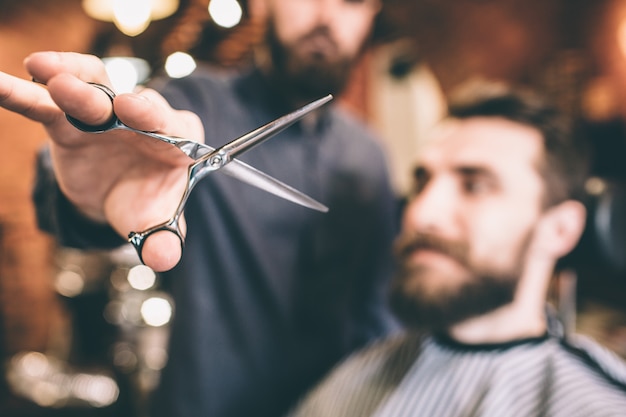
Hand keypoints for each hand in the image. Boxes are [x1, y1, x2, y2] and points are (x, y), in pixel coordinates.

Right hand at [0, 51, 203, 270]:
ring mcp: (105, 114)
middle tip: (83, 93)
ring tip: (43, 71)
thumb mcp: (156, 223)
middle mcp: (142, 118)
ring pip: (91, 88)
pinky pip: (44, 104)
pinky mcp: (69, 120)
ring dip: (69, 78)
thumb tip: (161, 260)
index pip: (169, 122)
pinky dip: (23, 93)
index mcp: (176, 137)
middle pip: (129, 101)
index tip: (131, 108)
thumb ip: (163, 240)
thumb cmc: (146, 203)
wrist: (120, 196)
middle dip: (107, 98)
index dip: (152, 114)